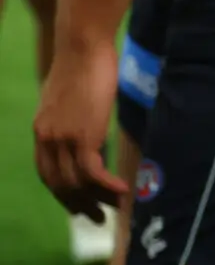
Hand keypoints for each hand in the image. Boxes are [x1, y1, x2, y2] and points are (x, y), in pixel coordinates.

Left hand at [33, 37, 125, 219]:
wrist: (82, 46)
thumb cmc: (83, 63)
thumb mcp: (70, 98)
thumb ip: (72, 118)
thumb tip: (88, 130)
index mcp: (41, 131)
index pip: (47, 173)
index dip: (63, 193)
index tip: (79, 204)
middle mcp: (46, 139)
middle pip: (59, 184)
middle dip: (78, 205)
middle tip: (97, 218)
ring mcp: (62, 139)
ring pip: (76, 182)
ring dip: (97, 199)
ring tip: (116, 208)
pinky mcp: (82, 135)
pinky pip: (93, 172)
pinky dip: (107, 186)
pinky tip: (123, 191)